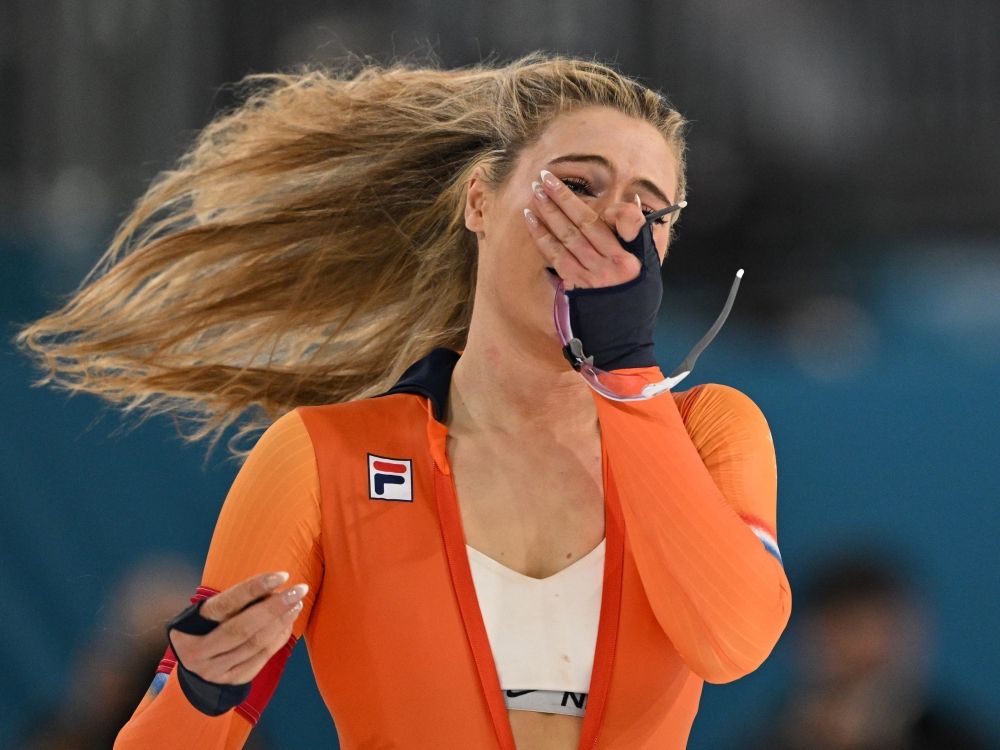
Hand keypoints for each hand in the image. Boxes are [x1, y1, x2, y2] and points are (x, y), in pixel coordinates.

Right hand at [169, 571, 306, 684]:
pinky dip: (279, 638)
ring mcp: (214, 670)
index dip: (255, 588)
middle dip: (275, 607)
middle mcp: (198, 652)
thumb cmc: (208, 627)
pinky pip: (262, 658)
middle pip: (243, 628)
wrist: (196, 666)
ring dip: (281, 622)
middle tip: (299, 590)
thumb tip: (274, 588)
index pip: (226, 604)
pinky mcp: (232, 681)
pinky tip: (288, 622)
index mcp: (188, 627)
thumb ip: (236, 601)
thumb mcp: (210, 612)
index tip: (282, 576)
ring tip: (296, 603)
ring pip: (256, 644)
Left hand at [522, 169, 651, 290]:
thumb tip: (634, 202)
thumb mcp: (649, 268)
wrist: (623, 339)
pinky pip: (554, 255)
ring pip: (566, 237)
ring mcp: (589, 275)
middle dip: (564, 198)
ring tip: (536, 193)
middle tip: (546, 178)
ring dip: (549, 213)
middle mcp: (610, 265)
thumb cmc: (637, 299)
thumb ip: (640, 235)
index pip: (622, 221)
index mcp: (630, 258)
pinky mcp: (573, 284)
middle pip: (584, 224)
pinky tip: (531, 221)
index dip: (607, 203)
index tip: (600, 192)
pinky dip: (542, 236)